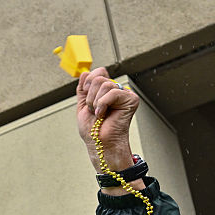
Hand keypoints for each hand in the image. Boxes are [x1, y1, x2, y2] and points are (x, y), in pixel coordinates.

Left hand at [76, 68, 142, 191]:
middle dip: (90, 96)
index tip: (86, 97)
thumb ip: (83, 89)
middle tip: (94, 110)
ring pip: (105, 84)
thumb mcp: (83, 105)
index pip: (98, 72)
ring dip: (96, 102)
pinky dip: (103, 104)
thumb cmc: (93, 129)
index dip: (88, 83)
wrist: (99, 142)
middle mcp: (116, 91)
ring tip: (99, 113)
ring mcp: (124, 94)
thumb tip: (84, 73)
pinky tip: (103, 113)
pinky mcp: (131, 99)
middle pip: (99, 77)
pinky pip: (113, 92)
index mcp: (105, 91)